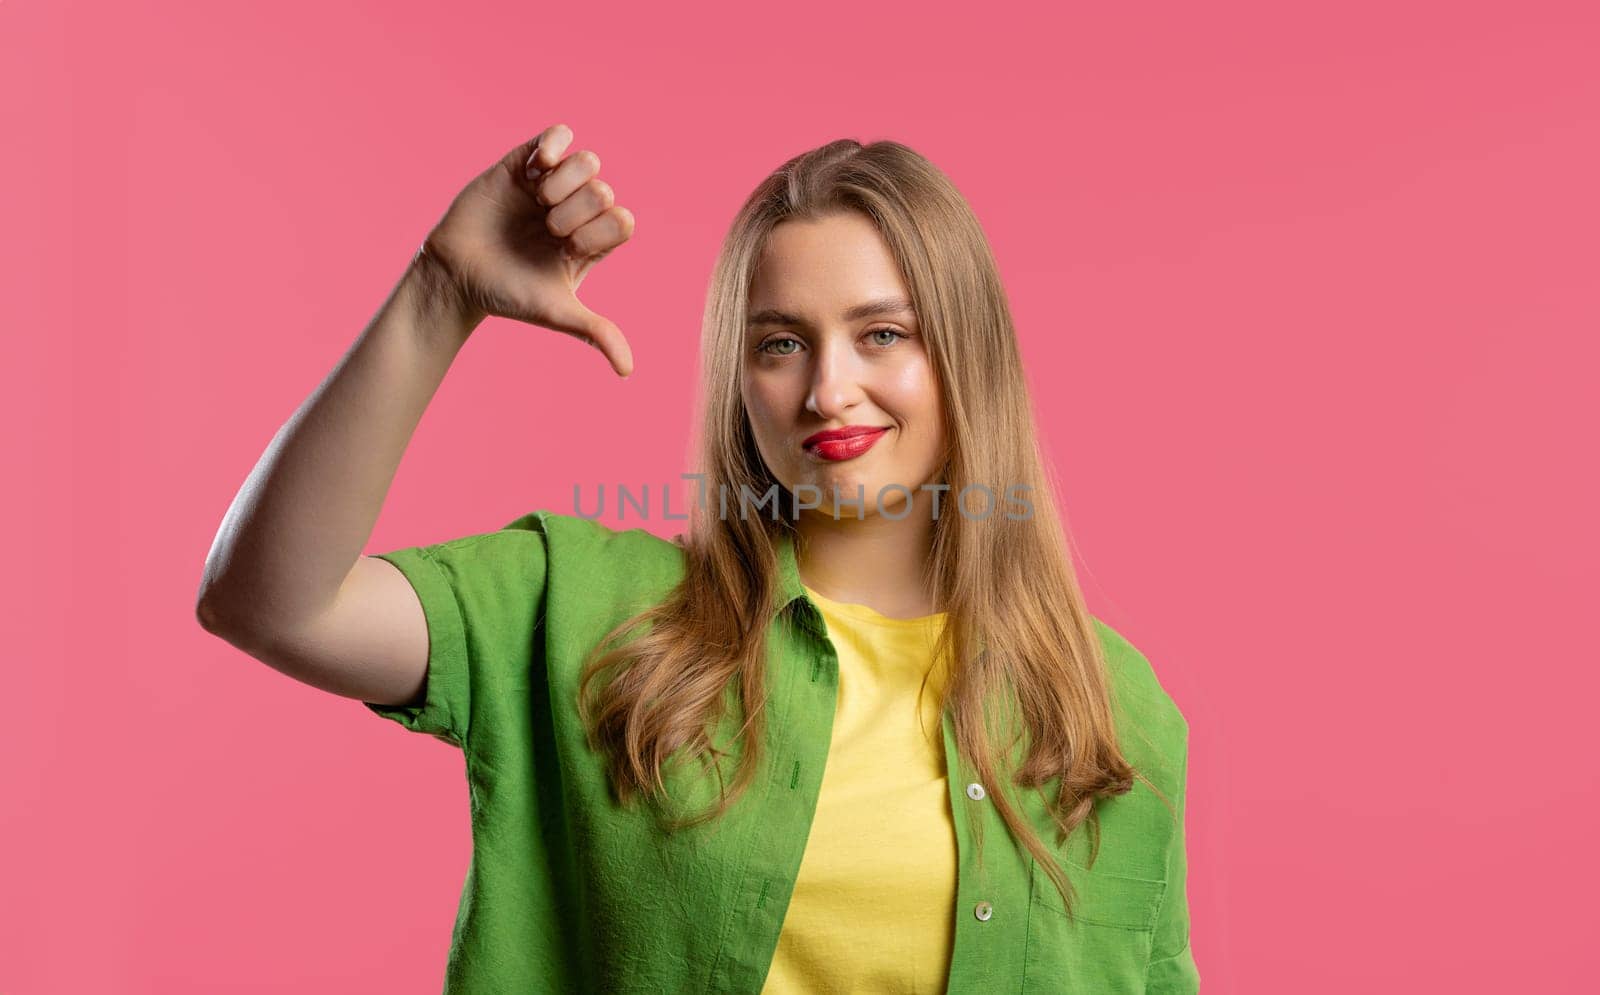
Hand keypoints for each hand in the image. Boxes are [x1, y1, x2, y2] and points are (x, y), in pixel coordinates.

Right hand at [416, 123, 635, 376]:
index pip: (622, 220)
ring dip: (567, 182)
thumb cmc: (508, 296)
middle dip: (577, 211)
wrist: (457, 275)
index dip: (598, 232)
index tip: (568, 250)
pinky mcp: (524, 165)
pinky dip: (555, 143)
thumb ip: (596, 333)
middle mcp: (577, 211)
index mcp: (592, 241)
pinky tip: (539, 166)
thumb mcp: (556, 313)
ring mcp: (552, 185)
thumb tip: (628, 371)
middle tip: (547, 229)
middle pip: (605, 191)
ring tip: (540, 201)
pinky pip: (557, 135)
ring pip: (588, 162)